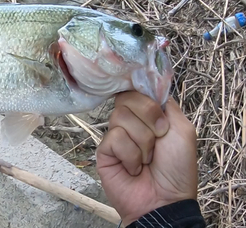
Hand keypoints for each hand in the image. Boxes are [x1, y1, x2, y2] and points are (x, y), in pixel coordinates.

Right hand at [96, 91, 197, 225]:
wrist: (164, 200)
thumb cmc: (177, 169)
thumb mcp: (182, 130)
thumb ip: (166, 104)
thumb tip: (148, 85)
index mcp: (149, 114)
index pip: (137, 89)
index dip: (146, 100)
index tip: (159, 117)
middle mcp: (131, 121)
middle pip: (127, 99)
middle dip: (148, 121)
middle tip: (158, 141)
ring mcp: (116, 135)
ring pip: (120, 118)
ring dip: (142, 142)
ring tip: (146, 160)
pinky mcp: (104, 150)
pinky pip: (114, 138)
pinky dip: (130, 155)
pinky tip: (134, 168)